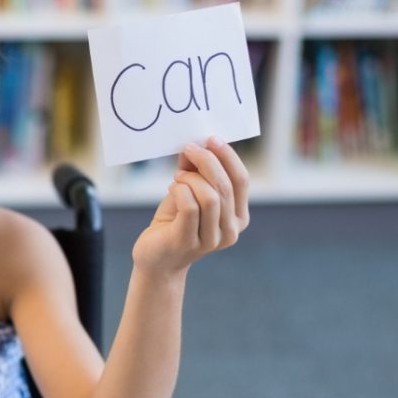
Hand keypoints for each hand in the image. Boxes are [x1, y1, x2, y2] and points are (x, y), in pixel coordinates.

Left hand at [132, 137, 250, 277]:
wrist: (155, 258)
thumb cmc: (174, 223)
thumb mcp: (188, 192)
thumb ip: (195, 171)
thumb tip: (195, 145)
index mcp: (238, 217)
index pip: (242, 180)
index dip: (228, 157)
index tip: (211, 139)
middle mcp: (230, 231)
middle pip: (225, 186)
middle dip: (207, 162)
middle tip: (189, 149)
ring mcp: (211, 240)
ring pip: (209, 197)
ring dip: (190, 179)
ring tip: (177, 177)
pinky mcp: (188, 242)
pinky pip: (190, 207)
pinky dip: (180, 191)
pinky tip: (172, 188)